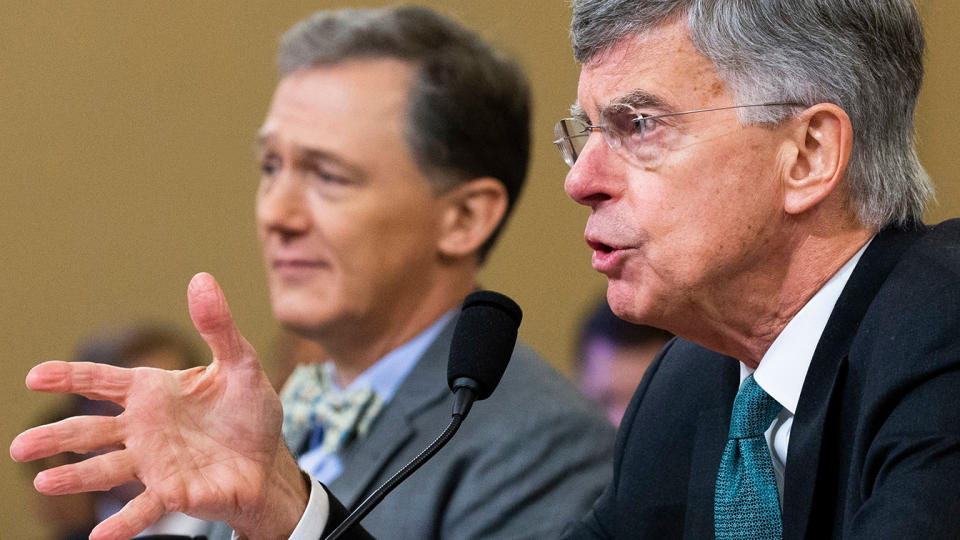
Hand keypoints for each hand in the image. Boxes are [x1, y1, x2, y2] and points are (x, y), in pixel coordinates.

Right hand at [10, 272, 308, 539]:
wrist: (269, 460)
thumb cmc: (249, 413)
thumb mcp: (240, 364)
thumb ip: (218, 326)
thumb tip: (202, 279)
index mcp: (154, 392)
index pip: (101, 381)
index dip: (68, 377)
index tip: (34, 377)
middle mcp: (144, 429)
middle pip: (89, 430)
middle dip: (55, 436)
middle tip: (20, 446)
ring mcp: (154, 463)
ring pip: (106, 470)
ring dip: (75, 477)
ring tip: (43, 481)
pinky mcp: (173, 492)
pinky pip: (143, 509)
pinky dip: (121, 524)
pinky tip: (99, 538)